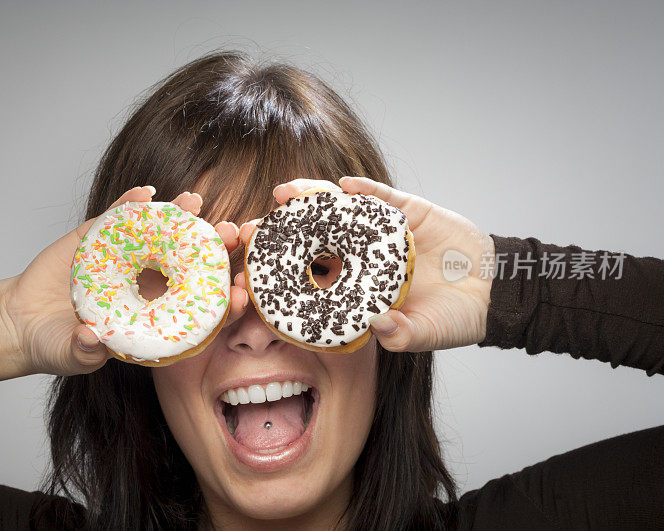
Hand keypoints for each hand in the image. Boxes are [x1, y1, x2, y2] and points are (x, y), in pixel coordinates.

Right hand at [0, 187, 248, 380]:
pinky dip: (129, 204)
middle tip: (232, 231)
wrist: (21, 321)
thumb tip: (91, 340)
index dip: (220, 301)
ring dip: (177, 218)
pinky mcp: (97, 240)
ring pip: (158, 236)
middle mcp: (146, 285)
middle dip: (212, 248)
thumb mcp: (72, 355)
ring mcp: (124, 259)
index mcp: (152, 316)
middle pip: (187, 264)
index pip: (195, 308)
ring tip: (194, 201)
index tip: (239, 293)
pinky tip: (145, 193)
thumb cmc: (56, 345)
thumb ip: (84, 352)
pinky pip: (118, 218)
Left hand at [239, 177, 493, 352]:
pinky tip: (346, 184)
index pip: (308, 278)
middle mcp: (359, 257)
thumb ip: (403, 334)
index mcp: (354, 287)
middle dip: (281, 232)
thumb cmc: (453, 318)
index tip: (249, 273)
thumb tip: (378, 327)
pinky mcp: (405, 211)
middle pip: (312, 240)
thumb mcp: (427, 334)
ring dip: (312, 200)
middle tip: (251, 226)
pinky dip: (365, 190)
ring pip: (338, 213)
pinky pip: (381, 197)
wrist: (493, 289)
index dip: (280, 274)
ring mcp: (378, 233)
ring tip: (286, 191)